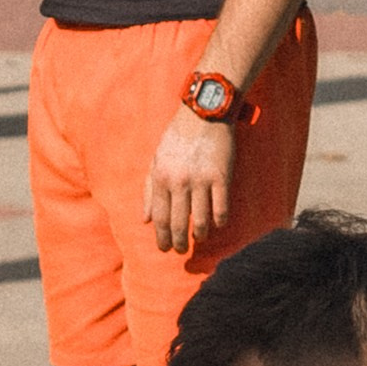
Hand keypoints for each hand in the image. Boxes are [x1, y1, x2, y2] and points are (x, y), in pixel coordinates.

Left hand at [145, 102, 232, 253]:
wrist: (203, 114)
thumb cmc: (177, 137)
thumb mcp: (156, 160)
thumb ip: (149, 191)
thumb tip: (145, 220)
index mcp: (161, 178)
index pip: (159, 218)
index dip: (161, 237)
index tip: (164, 249)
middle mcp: (179, 182)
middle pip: (178, 223)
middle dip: (178, 242)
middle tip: (180, 251)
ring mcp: (201, 180)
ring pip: (201, 220)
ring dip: (200, 234)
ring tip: (200, 238)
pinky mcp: (221, 177)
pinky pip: (221, 207)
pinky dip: (220, 221)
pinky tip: (218, 224)